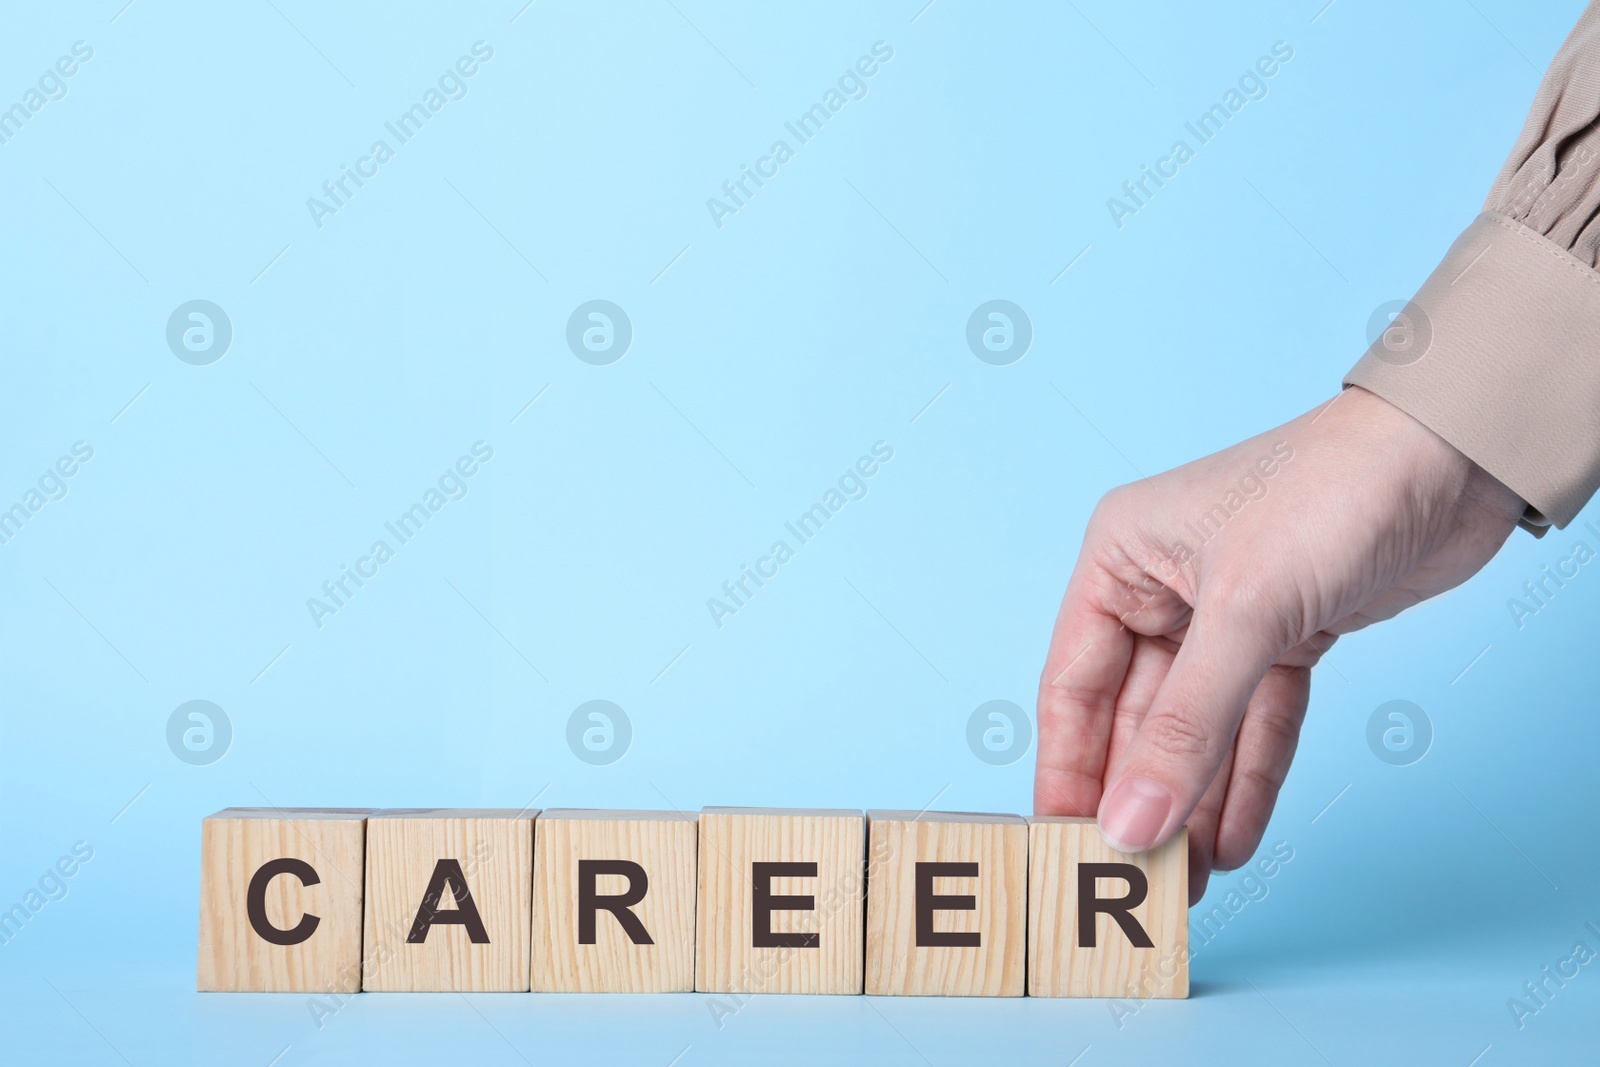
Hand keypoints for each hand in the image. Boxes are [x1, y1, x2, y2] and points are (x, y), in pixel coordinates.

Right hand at [1033, 386, 1523, 902]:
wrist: (1456, 456)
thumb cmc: (1331, 489)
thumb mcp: (1247, 611)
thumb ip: (1189, 725)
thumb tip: (1131, 822)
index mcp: (1121, 559)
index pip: (1073, 684)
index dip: (1068, 769)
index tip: (1066, 845)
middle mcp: (1163, 589)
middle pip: (1136, 718)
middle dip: (1141, 798)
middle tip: (1134, 881)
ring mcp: (1226, 617)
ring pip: (1199, 730)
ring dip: (1196, 803)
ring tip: (1187, 883)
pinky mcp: (1289, 637)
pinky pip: (1256, 724)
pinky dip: (1251, 778)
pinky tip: (1236, 838)